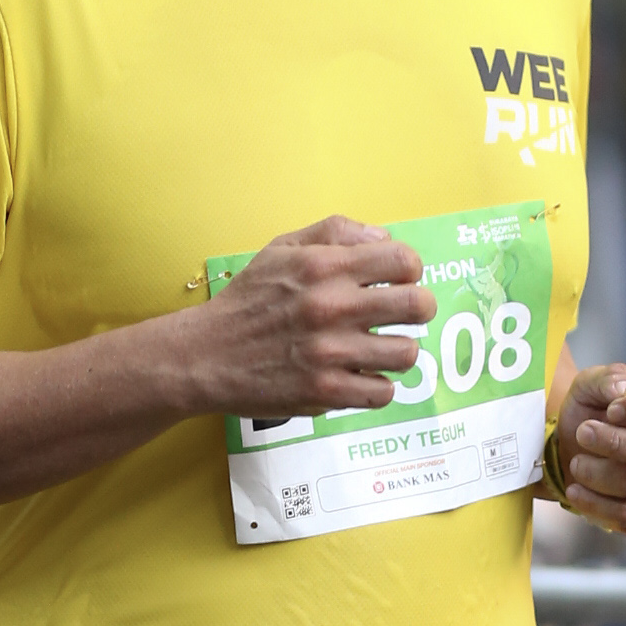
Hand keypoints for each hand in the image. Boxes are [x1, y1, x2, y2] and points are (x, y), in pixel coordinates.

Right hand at [194, 216, 436, 420]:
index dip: (410, 270)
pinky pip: (382, 392)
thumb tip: (383, 237)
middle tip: (404, 315)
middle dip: (419, 309)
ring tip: (380, 348)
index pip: (403, 260)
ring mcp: (330, 352)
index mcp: (325, 266)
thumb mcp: (283, 248)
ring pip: (406, 353)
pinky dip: (376, 386)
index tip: (399, 280)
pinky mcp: (325, 391)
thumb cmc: (248, 300)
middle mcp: (332, 306)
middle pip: (417, 305)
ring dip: (398, 351)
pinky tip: (360, 376)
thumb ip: (336, 232)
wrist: (206, 355)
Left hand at [554, 364, 625, 537]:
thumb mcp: (592, 385)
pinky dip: (599, 506)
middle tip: (582, 434)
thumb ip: (609, 379)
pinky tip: (577, 493)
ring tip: (576, 465)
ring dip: (600, 475)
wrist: (577, 450)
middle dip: (616, 443)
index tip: (611, 411)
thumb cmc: (593, 412)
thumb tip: (624, 391)